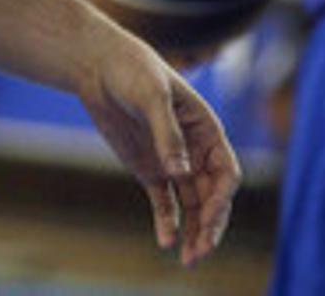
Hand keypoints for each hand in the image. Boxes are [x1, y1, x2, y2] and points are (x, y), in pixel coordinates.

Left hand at [77, 27, 239, 266]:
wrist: (98, 65)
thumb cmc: (132, 70)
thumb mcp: (151, 96)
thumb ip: (167, 134)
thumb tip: (181, 173)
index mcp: (206, 129)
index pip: (226, 172)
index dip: (221, 198)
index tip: (208, 217)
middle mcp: (194, 150)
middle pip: (212, 196)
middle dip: (210, 225)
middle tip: (200, 252)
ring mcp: (172, 162)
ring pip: (192, 205)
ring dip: (193, 231)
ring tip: (188, 259)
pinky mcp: (150, 170)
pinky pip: (165, 202)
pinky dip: (168, 222)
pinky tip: (166, 242)